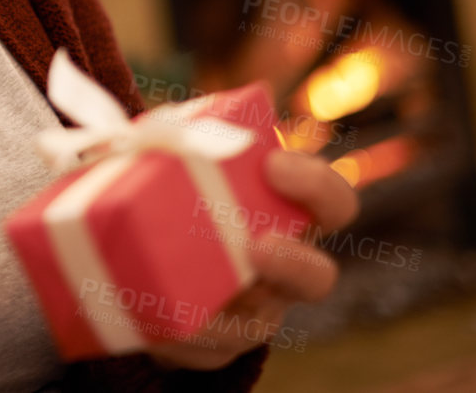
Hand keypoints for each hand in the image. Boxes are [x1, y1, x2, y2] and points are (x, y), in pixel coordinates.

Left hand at [144, 149, 358, 370]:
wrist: (143, 256)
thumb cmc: (175, 190)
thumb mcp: (178, 156)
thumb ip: (180, 135)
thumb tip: (165, 123)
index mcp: (284, 216)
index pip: (332, 202)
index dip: (316, 186)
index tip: (273, 165)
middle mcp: (281, 269)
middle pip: (318, 279)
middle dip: (294, 265)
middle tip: (258, 245)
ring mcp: (253, 312)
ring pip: (256, 328)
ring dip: (227, 315)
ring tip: (191, 299)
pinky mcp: (215, 345)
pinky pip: (206, 351)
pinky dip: (180, 340)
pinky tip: (156, 326)